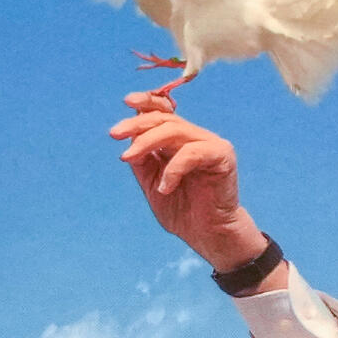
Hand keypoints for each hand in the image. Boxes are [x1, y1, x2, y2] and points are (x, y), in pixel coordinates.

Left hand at [109, 91, 270, 275]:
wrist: (206, 235)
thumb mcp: (152, 183)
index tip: (127, 102)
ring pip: (175, 130)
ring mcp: (210, 144)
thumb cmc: (181, 210)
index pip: (163, 111)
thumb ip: (142, 160)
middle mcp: (194, 137)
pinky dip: (174, 168)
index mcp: (178, 140)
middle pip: (164, 119)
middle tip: (115, 134)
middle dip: (136, 124)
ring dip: (147, 141)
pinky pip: (193, 152)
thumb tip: (128, 138)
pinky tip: (165, 187)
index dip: (146, 101)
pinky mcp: (223, 155)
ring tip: (129, 158)